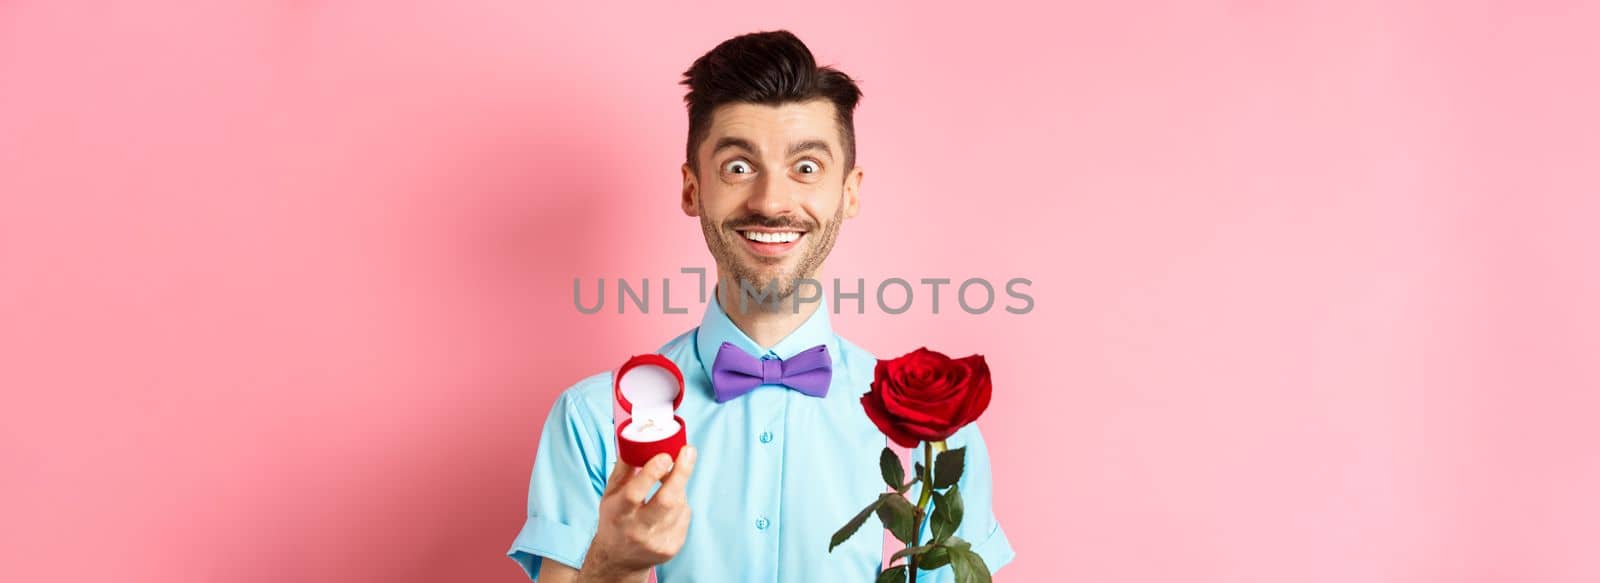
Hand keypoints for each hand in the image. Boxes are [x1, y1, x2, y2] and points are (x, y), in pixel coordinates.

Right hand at [578, 445, 696, 582]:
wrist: (619, 559)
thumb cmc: (616, 519)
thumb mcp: (610, 494)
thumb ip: (624, 469)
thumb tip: (639, 440)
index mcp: (618, 514)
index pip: (634, 493)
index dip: (651, 473)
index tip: (665, 455)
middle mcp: (636, 530)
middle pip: (666, 501)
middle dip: (681, 473)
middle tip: (688, 451)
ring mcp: (656, 542)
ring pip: (679, 505)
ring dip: (679, 487)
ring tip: (671, 480)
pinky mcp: (671, 549)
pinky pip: (685, 516)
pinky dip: (681, 504)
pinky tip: (670, 505)